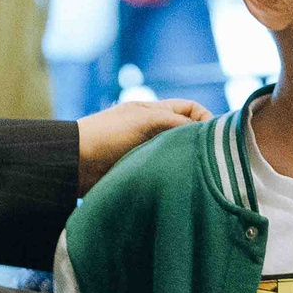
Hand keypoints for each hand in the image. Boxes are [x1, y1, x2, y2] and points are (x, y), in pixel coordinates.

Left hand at [78, 100, 207, 193]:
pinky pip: (164, 171)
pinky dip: (173, 175)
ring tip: (199, 173)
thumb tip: (205, 132)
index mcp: (154, 111)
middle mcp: (153, 129)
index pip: (191, 109)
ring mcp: (146, 151)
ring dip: (186, 162)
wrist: (74, 164)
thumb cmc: (107, 135)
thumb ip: (176, 122)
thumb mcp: (145, 121)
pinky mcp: (140, 171)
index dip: (207, 119)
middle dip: (200, 143)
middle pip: (187, 133)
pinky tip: (181, 183)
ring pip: (177, 154)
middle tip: (215, 160)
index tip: (218, 137)